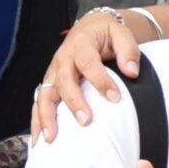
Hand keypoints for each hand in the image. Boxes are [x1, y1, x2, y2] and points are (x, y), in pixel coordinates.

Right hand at [31, 9, 143, 142]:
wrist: (89, 28)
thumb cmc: (106, 34)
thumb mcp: (121, 34)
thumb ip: (128, 51)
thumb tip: (132, 71)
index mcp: (81, 45)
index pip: (88, 63)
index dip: (100, 80)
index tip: (114, 98)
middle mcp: (63, 58)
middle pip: (63, 81)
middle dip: (73, 102)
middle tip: (85, 121)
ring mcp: (53, 72)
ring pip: (45, 94)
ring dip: (46, 117)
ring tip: (51, 138)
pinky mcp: (49, 83)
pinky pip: (39, 102)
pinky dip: (36, 121)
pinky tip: (38, 139)